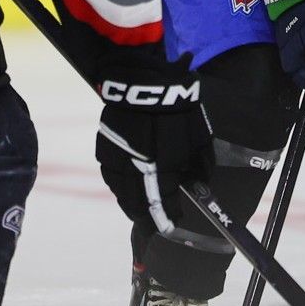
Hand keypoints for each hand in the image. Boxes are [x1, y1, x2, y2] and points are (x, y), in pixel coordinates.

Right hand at [94, 53, 213, 235]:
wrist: (144, 77)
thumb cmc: (177, 106)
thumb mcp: (198, 133)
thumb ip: (199, 163)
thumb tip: (198, 184)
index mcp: (163, 161)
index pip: (163, 200)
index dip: (167, 216)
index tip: (171, 225)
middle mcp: (137, 163)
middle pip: (138, 201)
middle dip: (147, 217)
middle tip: (153, 227)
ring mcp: (118, 154)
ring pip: (120, 189)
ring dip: (129, 204)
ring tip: (138, 213)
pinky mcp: (105, 144)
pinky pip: (109, 172)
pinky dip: (116, 184)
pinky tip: (122, 189)